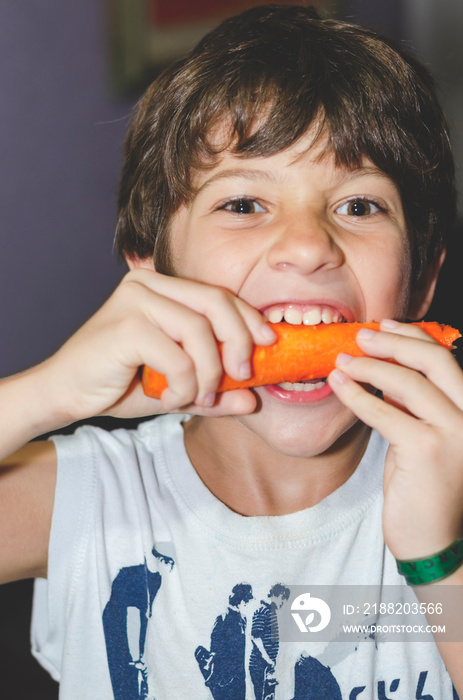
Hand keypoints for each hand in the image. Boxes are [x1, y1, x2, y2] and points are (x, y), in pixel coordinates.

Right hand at [40, 269, 275, 422]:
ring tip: (197, 397)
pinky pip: (178, 357)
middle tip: (242, 376)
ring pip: (199, 332)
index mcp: (160, 287)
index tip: (268, 343)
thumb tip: (253, 402)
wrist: (62, 394)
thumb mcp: (175, 388)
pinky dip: (183, 385)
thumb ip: (212, 391)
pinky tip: (170, 398)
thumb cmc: (116, 383)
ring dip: (208, 374)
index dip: (248, 318)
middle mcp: (147, 284)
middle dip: (238, 342)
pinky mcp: (125, 325)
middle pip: (216, 303)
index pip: (218, 294)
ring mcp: (134, 300)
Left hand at [327, 319, 462, 559]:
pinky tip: (339, 386)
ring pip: (409, 383)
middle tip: (360, 335)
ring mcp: (454, 434)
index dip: (413, 338)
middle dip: (394, 342)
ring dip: (370, 366)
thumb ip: (413, 405)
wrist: (433, 540)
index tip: (385, 326)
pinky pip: (385, 413)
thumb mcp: (422, 436)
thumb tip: (384, 368)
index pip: (445, 360)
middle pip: (434, 361)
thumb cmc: (423, 488)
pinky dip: (357, 395)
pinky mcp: (428, 451)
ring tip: (342, 361)